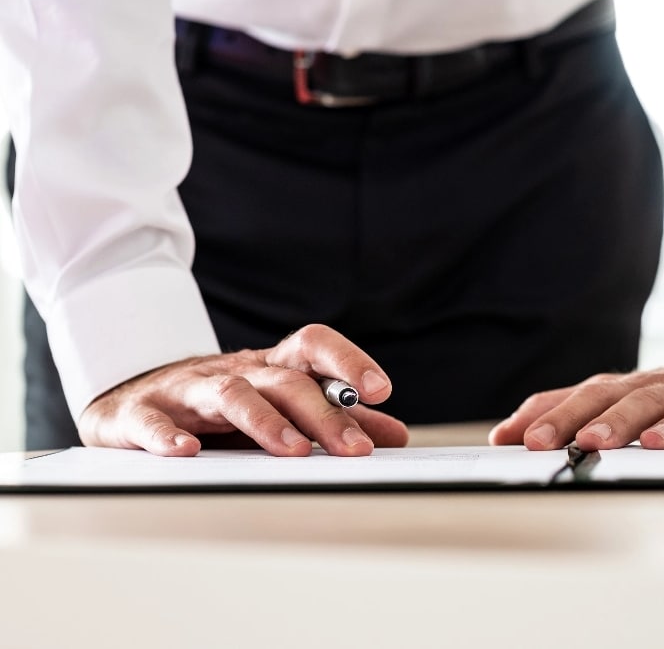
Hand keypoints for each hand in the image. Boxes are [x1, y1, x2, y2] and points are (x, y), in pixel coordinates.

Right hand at [78, 324, 407, 456]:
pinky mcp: (143, 412)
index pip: (313, 346)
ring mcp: (189, 389)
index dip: (348, 361)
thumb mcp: (278, 406)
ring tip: (295, 452)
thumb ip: (336, 417)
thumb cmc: (220, 406)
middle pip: (284, 381)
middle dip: (323, 413)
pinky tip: (188, 452)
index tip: (381, 390)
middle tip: (355, 449)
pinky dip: (169, 435)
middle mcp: (235, 372)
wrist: (134, 396)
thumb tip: (395, 434)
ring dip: (265, 422)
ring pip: (231, 395)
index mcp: (270, 367)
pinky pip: (154, 420)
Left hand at [489, 364, 663, 449]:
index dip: (558, 416)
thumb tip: (503, 433)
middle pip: (637, 399)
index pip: (589, 397)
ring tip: (656, 444)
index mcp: (634, 388)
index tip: (524, 441)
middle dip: (609, 420)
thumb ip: (565, 414)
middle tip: (585, 442)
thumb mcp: (619, 402)